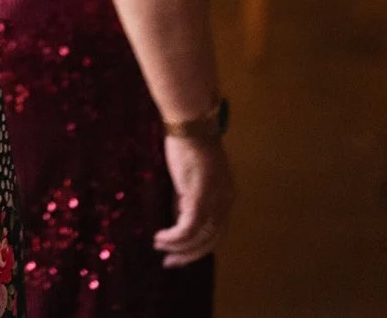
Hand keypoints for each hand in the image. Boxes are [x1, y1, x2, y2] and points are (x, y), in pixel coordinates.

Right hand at [152, 131, 233, 267]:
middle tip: (169, 263)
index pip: (217, 231)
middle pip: (212, 241)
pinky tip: (161, 238)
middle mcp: (225, 201)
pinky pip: (188, 227)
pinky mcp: (199, 196)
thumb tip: (179, 217)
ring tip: (161, 248)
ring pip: (200, 238)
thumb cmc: (188, 144)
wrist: (189, 124)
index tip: (179, 255)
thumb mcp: (190, 178)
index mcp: (226, 196)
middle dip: (189, 255)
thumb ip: (188, 198)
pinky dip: (174, 238)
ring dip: (179, 248)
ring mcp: (214, 200)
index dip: (198, 247)